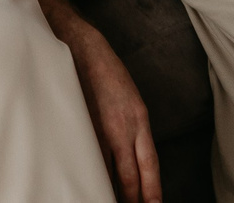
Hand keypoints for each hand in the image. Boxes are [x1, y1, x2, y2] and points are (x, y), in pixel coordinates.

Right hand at [64, 21, 161, 202]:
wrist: (81, 46)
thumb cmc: (105, 72)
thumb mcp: (129, 100)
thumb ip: (131, 128)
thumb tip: (129, 157)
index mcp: (139, 120)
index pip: (149, 164)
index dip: (152, 189)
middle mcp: (125, 127)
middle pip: (131, 175)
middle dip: (134, 198)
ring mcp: (101, 128)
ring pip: (109, 170)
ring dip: (112, 190)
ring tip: (112, 201)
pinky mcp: (82, 125)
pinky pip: (89, 157)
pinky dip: (92, 172)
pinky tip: (91, 182)